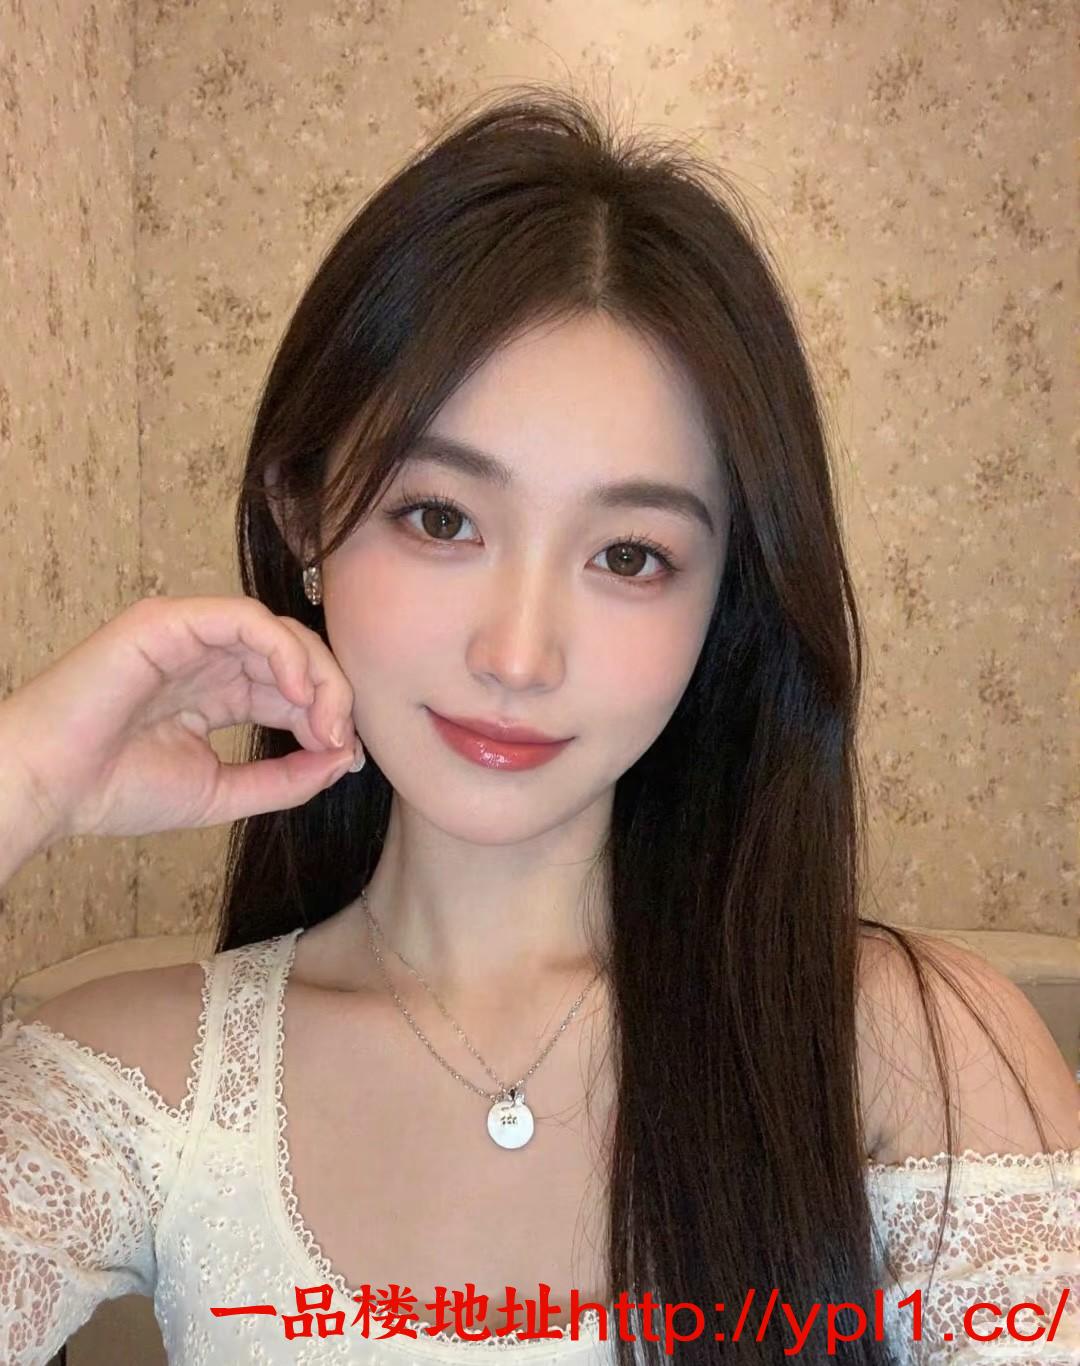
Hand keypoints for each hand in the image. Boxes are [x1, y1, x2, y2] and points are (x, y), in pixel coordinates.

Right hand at [0, 594, 364, 841]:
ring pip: (278, 632)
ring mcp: (188, 635)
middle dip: (331, 695)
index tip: (346, 757)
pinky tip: (298, 694)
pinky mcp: (169, 621)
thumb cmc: (116, 791)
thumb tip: (345, 759)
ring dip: (316, 674)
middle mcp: (207, 657)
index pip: (292, 688)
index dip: (327, 716)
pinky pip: (245, 619)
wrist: (49, 789)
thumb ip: (284, 779)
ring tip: (325, 722)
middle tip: (341, 740)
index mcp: (217, 691)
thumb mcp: (222, 792)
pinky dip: (283, 651)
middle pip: (294, 656)